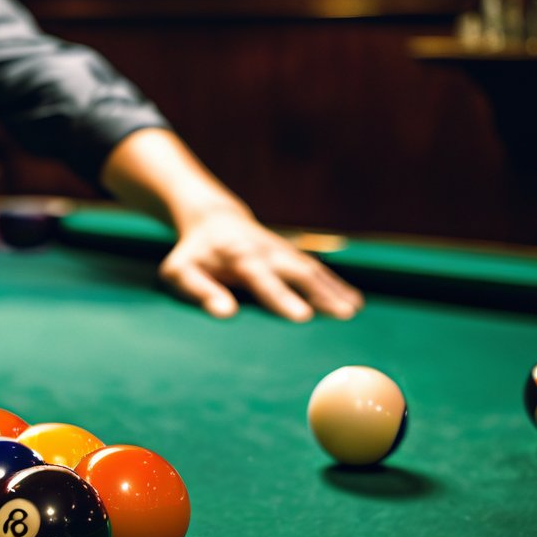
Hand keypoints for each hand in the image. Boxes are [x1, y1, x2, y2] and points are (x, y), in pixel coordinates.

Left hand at [159, 209, 362, 321]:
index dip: (283, 298)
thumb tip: (226, 315)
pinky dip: (336, 284)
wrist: (213, 219)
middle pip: (299, 273)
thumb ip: (201, 291)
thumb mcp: (182, 271)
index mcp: (239, 257)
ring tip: (354, 312)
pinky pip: (317, 269)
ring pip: (313, 270)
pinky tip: (354, 302)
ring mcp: (283, 251)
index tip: (303, 318)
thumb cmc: (194, 253)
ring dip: (335, 289)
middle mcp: (267, 252)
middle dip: (323, 294)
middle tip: (344, 316)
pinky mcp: (292, 254)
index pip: (264, 279)